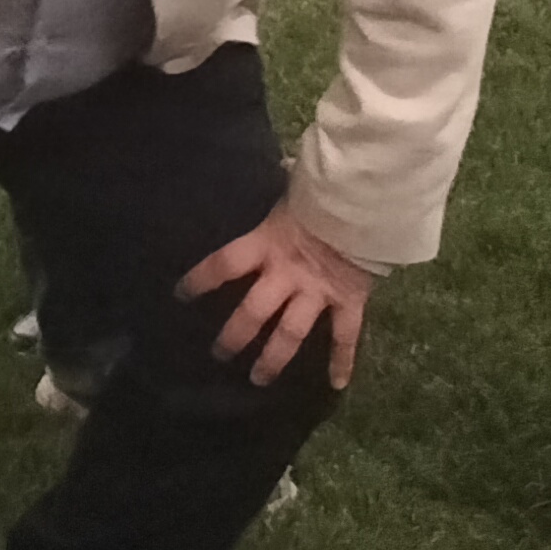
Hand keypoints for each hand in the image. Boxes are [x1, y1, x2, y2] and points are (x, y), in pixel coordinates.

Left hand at [176, 201, 376, 389]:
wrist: (369, 201)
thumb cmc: (325, 191)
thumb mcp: (296, 187)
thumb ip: (286, 184)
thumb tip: (282, 164)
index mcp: (266, 244)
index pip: (223, 264)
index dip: (200, 280)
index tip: (181, 296)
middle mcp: (286, 274)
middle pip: (252, 312)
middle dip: (234, 336)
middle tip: (219, 354)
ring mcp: (316, 292)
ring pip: (289, 333)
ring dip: (273, 358)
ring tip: (258, 379)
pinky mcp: (348, 302)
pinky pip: (345, 336)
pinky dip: (343, 361)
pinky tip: (337, 385)